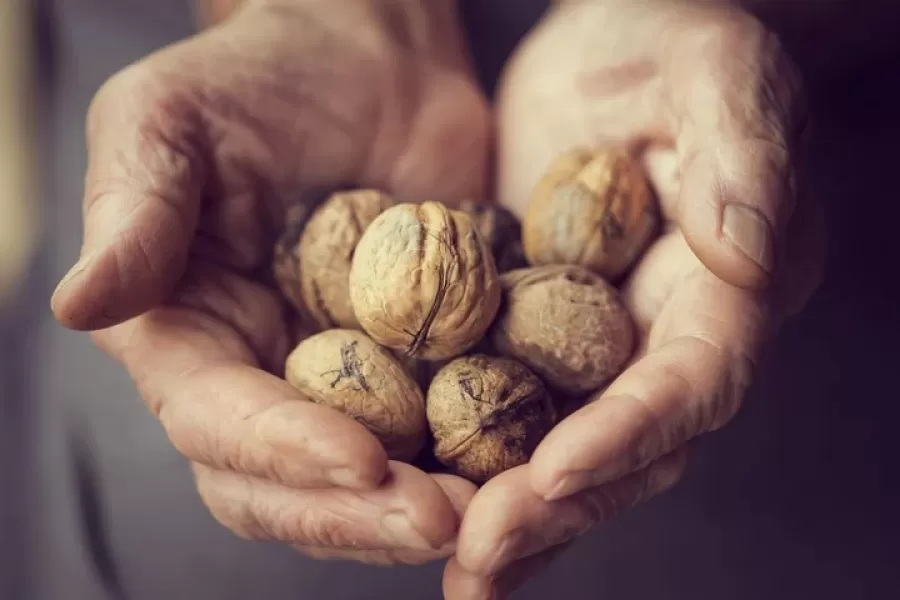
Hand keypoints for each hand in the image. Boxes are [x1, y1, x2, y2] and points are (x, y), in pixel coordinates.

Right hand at [50, 0, 488, 564]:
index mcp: (186, 335)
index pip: (217, 421)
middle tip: (438, 521)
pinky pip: (442, 432)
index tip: (361, 462)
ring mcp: (343, 381)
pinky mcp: (418, 367)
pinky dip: (477, 461)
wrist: (372, 62)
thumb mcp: (171, 119)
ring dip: (420, 509)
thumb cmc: (257, 77)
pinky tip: (524, 468)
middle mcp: (258, 377)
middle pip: (286, 485)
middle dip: (356, 514)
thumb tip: (80, 303)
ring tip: (491, 512)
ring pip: (366, 482)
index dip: (281, 451)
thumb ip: (133, 210)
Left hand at [444, 0, 825, 595]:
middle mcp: (664, 337)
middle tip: (479, 558)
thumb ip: (744, 152)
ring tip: (453, 566)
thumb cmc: (672, 41)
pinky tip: (416, 499)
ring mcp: (596, 344)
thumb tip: (747, 253)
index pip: (690, 382)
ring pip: (559, 447)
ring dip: (509, 515)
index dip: (629, 433)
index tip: (553, 473)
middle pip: (622, 445)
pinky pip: (503, 408)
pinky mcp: (531, 333)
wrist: (607, 42)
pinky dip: (468, 462)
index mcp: (727, 290)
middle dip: (553, 508)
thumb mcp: (715, 70)